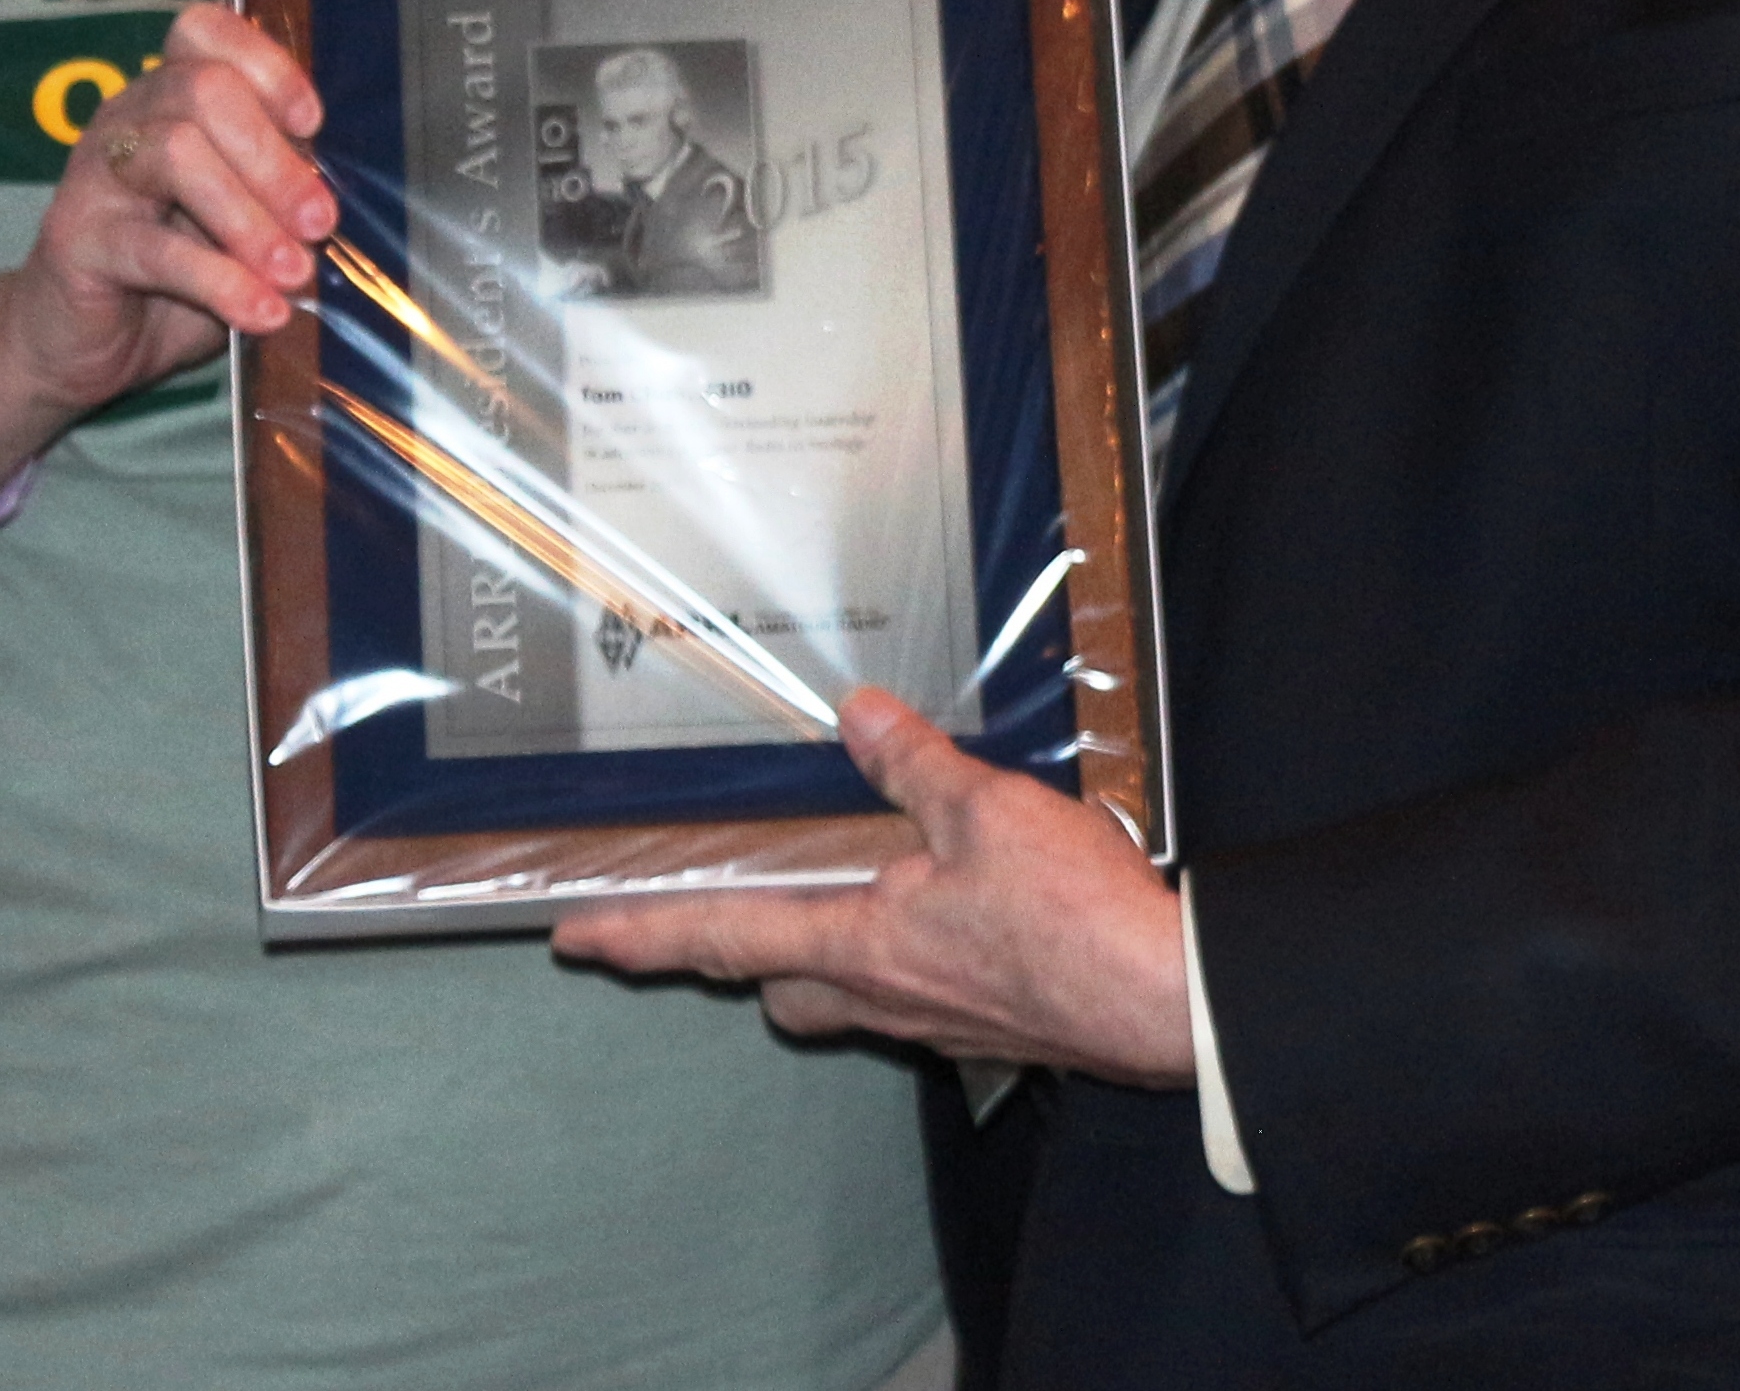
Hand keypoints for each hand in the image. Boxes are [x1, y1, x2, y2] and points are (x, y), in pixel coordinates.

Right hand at [0, 2, 333, 502]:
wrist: (79, 343)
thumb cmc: (173, 269)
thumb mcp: (238, 218)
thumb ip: (276, 189)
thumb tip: (337, 195)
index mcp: (168, 93)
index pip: (205, 31)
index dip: (266, 65)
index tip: (313, 121)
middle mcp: (126, 116)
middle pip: (203, 90)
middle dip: (273, 156)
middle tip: (320, 221)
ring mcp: (95, 173)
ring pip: (177, 154)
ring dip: (249, 219)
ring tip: (295, 272)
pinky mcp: (75, 239)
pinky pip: (155, 248)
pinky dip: (221, 282)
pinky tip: (263, 312)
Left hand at [552, 687, 1193, 1084]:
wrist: (1161, 1003)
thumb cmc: (1070, 918)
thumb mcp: (986, 810)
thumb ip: (915, 763)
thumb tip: (858, 712)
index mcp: (860, 943)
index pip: (725, 935)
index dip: (643, 935)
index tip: (578, 940)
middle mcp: (882, 994)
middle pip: (776, 984)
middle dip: (734, 955)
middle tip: (703, 919)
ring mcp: (933, 1020)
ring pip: (839, 998)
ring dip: (813, 961)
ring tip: (818, 905)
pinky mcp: (981, 1026)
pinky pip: (904, 997)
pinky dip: (890, 960)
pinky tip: (925, 920)